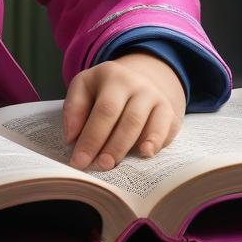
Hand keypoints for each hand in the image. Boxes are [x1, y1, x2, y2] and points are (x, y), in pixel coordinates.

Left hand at [62, 51, 185, 170]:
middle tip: (98, 166)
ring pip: (146, 125)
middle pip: (127, 119)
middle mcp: (138, 84)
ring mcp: (156, 97)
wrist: (137, 80)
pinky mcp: (169, 112)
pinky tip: (145, 153)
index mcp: (112, 75)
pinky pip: (165, 130)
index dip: (91, 137)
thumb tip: (72, 138)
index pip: (104, 110)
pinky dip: (156, 143)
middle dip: (111, 146)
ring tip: (113, 165)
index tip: (79, 160)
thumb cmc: (103, 90)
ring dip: (128, 148)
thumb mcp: (83, 87)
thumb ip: (74, 108)